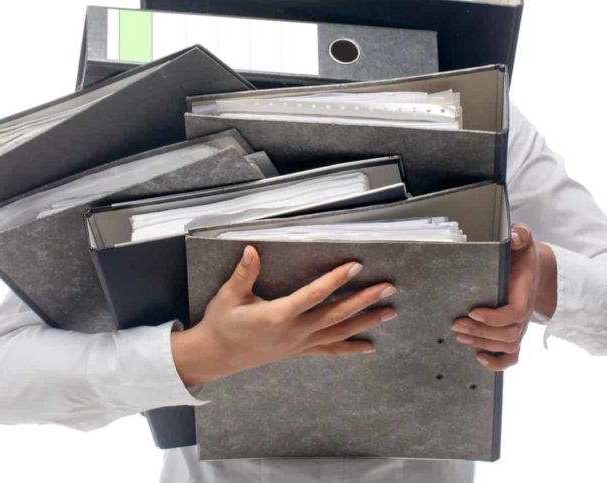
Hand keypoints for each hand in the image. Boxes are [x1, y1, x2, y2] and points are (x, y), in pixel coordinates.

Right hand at [171, 244, 397, 385]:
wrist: (216, 356)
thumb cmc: (222, 323)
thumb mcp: (229, 296)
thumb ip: (244, 273)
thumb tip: (251, 249)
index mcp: (278, 315)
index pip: (314, 294)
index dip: (335, 279)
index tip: (355, 265)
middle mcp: (294, 332)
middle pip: (336, 315)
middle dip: (364, 300)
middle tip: (388, 287)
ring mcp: (299, 344)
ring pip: (339, 332)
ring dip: (366, 322)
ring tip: (389, 312)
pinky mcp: (299, 351)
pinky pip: (330, 350)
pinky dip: (351, 348)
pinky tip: (370, 346)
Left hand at [450, 223, 550, 370]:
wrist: (532, 269)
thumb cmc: (522, 255)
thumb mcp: (523, 241)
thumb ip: (520, 235)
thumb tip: (514, 236)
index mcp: (525, 291)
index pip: (517, 312)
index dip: (496, 317)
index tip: (473, 311)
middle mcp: (524, 313)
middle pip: (509, 334)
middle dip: (482, 332)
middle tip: (456, 324)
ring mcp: (519, 325)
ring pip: (508, 346)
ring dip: (483, 344)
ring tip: (460, 335)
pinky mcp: (512, 332)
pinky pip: (512, 357)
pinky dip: (498, 363)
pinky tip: (479, 357)